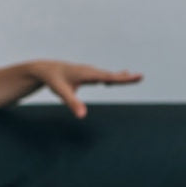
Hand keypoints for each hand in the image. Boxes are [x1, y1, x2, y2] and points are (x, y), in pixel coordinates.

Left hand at [28, 60, 142, 117]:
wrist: (44, 69)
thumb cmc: (53, 80)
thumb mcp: (61, 92)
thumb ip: (72, 103)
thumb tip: (83, 116)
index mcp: (87, 74)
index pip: (109, 77)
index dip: (123, 78)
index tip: (136, 76)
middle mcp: (90, 71)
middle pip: (111, 75)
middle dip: (125, 78)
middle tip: (141, 77)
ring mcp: (88, 72)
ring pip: (107, 75)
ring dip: (119, 77)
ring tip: (132, 76)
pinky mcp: (85, 75)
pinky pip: (100, 76)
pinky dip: (110, 78)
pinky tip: (111, 81)